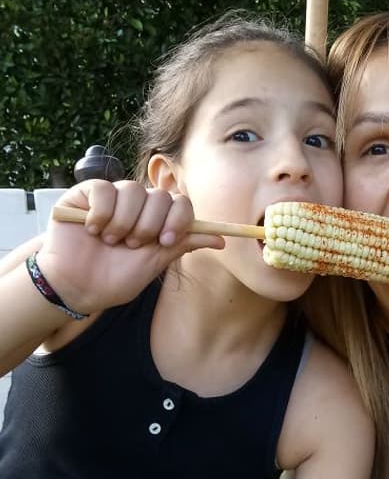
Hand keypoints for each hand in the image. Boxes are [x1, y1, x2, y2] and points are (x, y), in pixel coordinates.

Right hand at [35, 179, 223, 313]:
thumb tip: (222, 239)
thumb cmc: (115, 279)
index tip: (165, 241)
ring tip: (110, 241)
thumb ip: (183, 244)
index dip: (178, 219)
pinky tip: (93, 229)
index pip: (181, 203)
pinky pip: (103, 189)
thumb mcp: (155, 262)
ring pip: (133, 190)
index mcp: (158, 219)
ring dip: (124, 222)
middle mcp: (138, 205)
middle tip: (132, 245)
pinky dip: (101, 212)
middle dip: (149, 225)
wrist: (77, 289)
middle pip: (160, 196)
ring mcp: (113, 197)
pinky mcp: (85, 194)